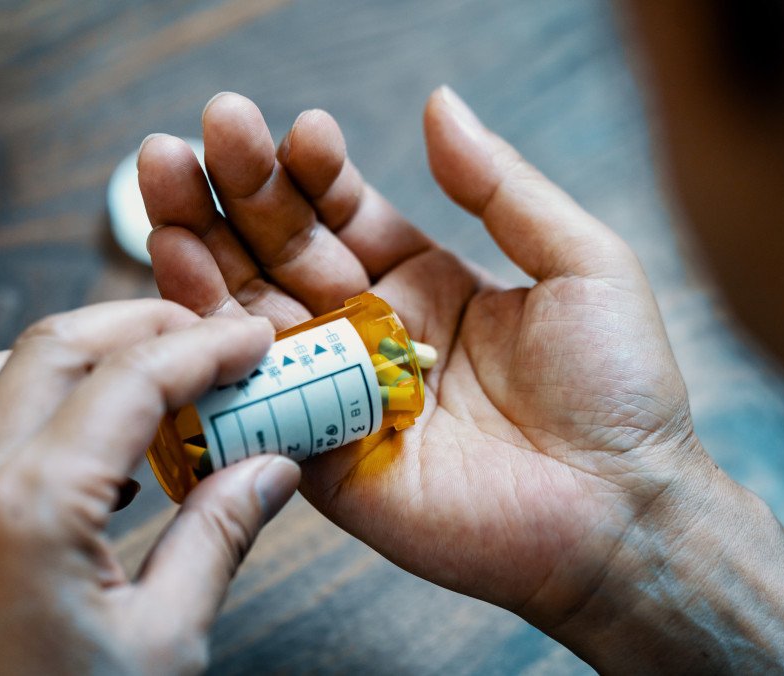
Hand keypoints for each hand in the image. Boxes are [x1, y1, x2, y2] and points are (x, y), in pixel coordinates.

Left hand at [0, 301, 300, 673]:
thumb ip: (220, 535)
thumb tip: (275, 467)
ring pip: (7, 371)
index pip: (131, 378)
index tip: (257, 338)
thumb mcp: (165, 641)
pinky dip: (49, 399)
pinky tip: (107, 446)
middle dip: (142, 324)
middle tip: (214, 340)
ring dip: (88, 354)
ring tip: (163, 375)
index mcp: (34, 507)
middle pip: (56, 345)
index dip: (206, 347)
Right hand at [138, 88, 702, 621]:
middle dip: (237, 191)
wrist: (621, 511)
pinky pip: (254, 392)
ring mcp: (341, 393)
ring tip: (162, 179)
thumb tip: (442, 104)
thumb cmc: (620, 389)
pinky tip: (177, 272)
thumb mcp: (578, 262)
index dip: (313, 172)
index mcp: (425, 284)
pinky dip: (210, 337)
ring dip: (203, 246)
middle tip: (198, 132)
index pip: (343, 214)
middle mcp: (372, 333)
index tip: (297, 130)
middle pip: (283, 252)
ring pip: (252, 312)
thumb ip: (501, 186)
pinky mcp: (322, 455)